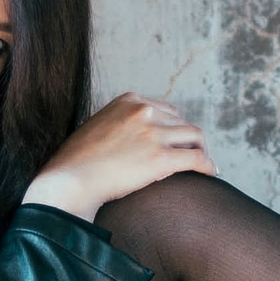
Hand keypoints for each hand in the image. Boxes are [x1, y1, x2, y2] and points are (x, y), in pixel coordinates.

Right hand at [21, 93, 213, 218]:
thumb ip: (120, 124)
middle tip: (193, 156)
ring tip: (204, 165)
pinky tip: (211, 173)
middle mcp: (143, 111)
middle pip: (182, 122)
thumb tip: (136, 139)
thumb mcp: (98, 126)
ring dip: (201, 151)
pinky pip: (197, 158)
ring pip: (195, 137)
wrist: (68, 180)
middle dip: (188, 140)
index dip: (174, 127)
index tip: (177, 141)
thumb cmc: (76, 161)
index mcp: (129, 100)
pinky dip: (208, 165)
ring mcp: (153, 133)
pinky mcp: (160, 158)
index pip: (166, 109)